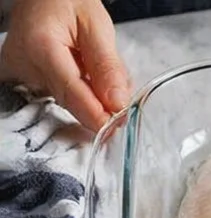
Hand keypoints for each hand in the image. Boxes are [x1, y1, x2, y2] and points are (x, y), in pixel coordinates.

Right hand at [0, 0, 129, 132]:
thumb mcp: (95, 24)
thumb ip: (106, 66)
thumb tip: (117, 105)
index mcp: (40, 48)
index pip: (72, 96)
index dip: (98, 116)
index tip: (118, 127)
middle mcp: (24, 66)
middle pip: (70, 102)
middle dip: (99, 102)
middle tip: (119, 89)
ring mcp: (20, 74)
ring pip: (66, 101)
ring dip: (90, 94)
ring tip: (95, 65)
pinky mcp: (23, 80)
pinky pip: (58, 96)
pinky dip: (79, 90)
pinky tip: (83, 71)